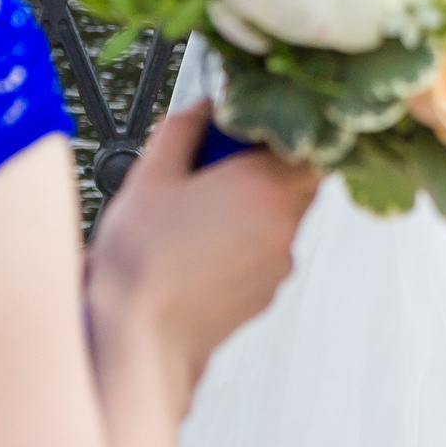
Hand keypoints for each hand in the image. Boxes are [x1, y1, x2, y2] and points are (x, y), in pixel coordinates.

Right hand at [86, 103, 323, 396]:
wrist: (140, 336)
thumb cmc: (143, 264)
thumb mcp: (151, 175)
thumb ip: (183, 128)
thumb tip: (202, 110)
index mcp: (265, 187)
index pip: (305, 143)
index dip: (275, 134)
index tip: (245, 133)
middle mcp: (283, 226)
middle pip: (295, 180)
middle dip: (260, 169)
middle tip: (212, 169)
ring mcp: (279, 264)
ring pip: (280, 217)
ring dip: (250, 207)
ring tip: (197, 213)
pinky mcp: (266, 293)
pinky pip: (266, 252)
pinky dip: (243, 242)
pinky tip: (199, 247)